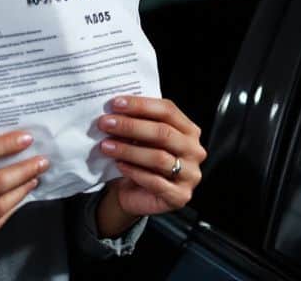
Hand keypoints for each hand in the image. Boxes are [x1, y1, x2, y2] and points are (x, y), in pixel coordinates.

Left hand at [95, 95, 206, 226]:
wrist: (135, 193)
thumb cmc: (139, 161)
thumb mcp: (140, 138)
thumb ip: (137, 122)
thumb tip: (116, 108)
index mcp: (189, 130)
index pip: (168, 110)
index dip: (141, 105)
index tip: (116, 104)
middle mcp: (194, 151)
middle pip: (163, 133)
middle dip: (131, 126)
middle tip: (106, 123)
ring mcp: (190, 174)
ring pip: (158, 157)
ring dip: (128, 150)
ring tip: (106, 145)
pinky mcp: (180, 196)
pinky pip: (156, 182)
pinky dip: (134, 172)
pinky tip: (119, 165)